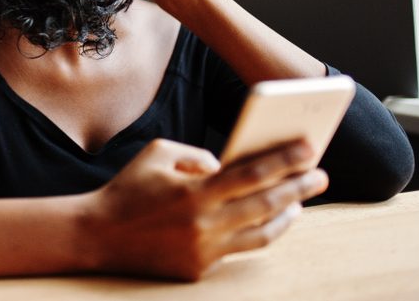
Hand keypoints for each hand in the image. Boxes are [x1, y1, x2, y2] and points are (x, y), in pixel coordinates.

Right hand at [81, 138, 327, 280]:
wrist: (97, 235)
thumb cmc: (128, 188)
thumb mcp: (157, 154)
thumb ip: (196, 155)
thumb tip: (228, 166)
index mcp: (195, 193)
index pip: (252, 174)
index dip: (285, 161)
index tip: (310, 148)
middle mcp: (204, 224)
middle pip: (265, 205)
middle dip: (298, 188)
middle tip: (320, 175)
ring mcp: (204, 251)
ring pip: (260, 234)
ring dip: (286, 216)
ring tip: (301, 202)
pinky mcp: (199, 269)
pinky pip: (238, 249)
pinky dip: (258, 232)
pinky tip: (268, 221)